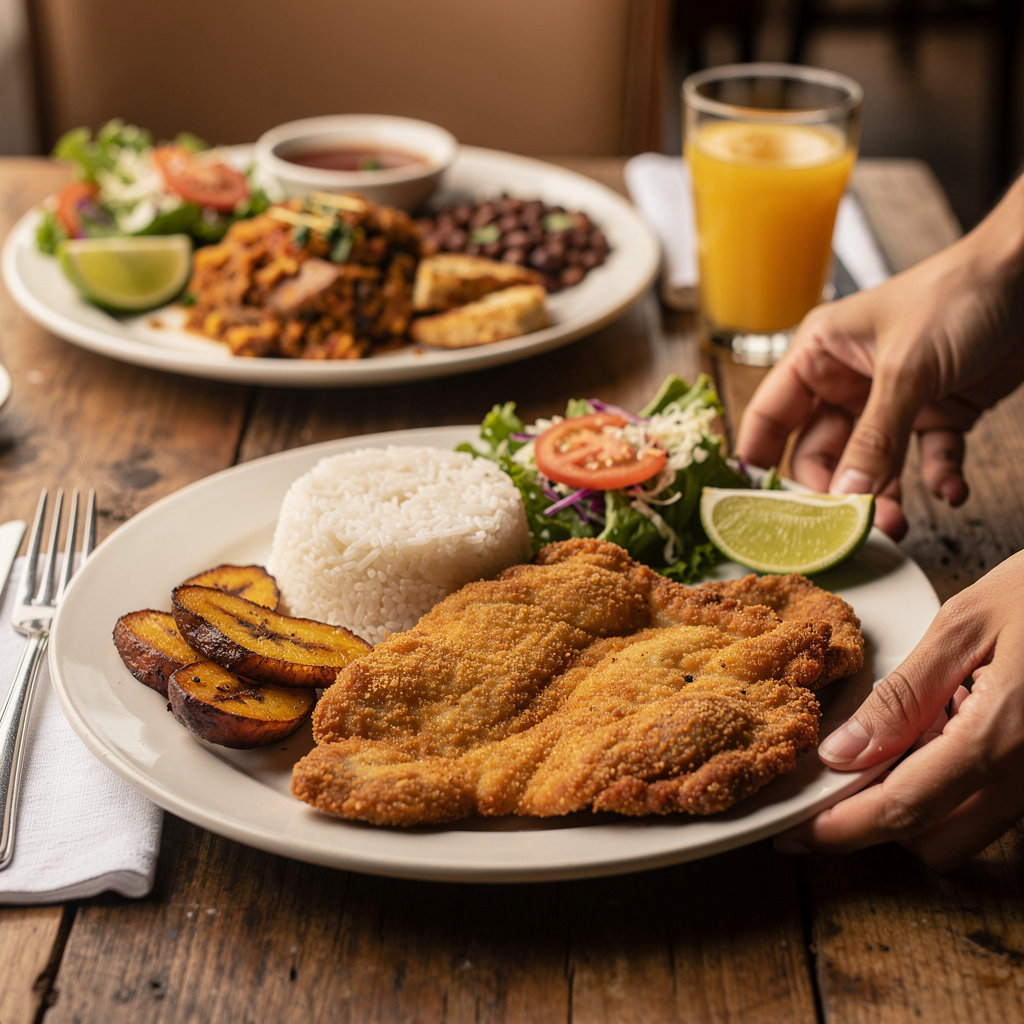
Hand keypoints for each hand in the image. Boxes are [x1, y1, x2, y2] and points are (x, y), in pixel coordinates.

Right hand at [736, 181, 1023, 538]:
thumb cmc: (961, 294)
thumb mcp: (908, 371)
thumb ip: (875, 440)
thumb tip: (845, 498)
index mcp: (819, 354)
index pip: (770, 416)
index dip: (758, 461)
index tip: (756, 509)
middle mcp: (847, 380)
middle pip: (819, 453)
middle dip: (835, 492)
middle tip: (846, 527)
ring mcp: (891, 400)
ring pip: (871, 465)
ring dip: (885, 496)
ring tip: (897, 525)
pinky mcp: (936, 413)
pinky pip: (926, 459)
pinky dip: (937, 479)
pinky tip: (950, 491)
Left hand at [775, 550, 1023, 870]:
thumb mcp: (966, 625)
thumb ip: (905, 695)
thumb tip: (843, 752)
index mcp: (1001, 738)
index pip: (902, 809)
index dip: (839, 829)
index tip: (791, 833)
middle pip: (932, 840)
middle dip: (874, 822)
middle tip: (828, 781)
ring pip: (964, 831)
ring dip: (913, 807)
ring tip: (879, 747)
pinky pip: (992, 804)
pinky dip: (949, 788)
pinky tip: (930, 737)